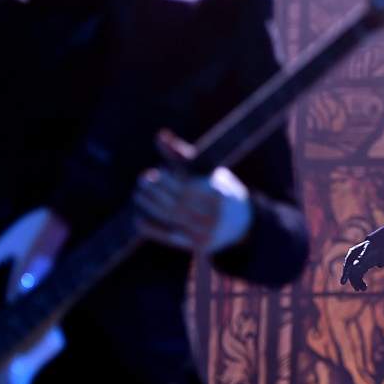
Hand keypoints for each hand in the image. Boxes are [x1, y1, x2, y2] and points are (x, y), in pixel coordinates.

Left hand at [134, 129, 252, 252]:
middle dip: (158, 192)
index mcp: (220, 194)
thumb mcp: (208, 171)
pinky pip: (173, 238)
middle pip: (179, 203)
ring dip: (152, 207)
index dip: (169, 181)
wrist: (244, 225)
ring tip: (138, 195)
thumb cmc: (220, 190)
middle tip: (141, 181)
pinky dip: (154, 230)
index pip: (188, 187)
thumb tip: (159, 137)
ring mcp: (209, 233)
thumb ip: (182, 156)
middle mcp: (216, 215)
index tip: (153, 173)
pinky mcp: (201, 246)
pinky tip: (139, 220)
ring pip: (174, 219)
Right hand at [340, 240, 375, 291]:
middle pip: (350, 273)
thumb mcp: (367, 250)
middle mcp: (352, 260)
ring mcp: (355, 265)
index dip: (345, 275)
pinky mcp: (360, 269)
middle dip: (352, 281)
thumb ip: (361, 257)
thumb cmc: (370, 246)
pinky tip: (364, 287)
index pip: (347, 266)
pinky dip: (361, 283)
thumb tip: (355, 265)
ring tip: (364, 289)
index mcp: (351, 254)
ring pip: (354, 276)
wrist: (374, 246)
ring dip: (358, 283)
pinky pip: (359, 277)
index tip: (343, 283)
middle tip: (356, 289)